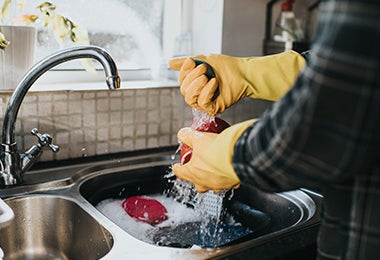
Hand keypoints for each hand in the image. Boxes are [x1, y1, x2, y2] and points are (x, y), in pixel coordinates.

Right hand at [169, 51, 305, 114]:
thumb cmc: (225, 66)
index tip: (193, 61)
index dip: (184, 72)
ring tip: (208, 76)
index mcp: (194, 84)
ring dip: (197, 85)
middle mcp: (198, 95)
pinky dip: (206, 91)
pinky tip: (214, 83)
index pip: (181, 82)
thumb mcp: (202, 60)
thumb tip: (169, 63)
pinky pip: (203, 103)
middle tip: (204, 68)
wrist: (242, 71)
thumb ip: (185, 63)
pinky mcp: (213, 108)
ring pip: (190, 99)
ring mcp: (205, 103)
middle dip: (192, 78)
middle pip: (184, 91)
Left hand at [172, 119, 256, 192]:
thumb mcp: (198, 138)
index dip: (177, 168)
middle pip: (196, 183)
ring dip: (212, 178)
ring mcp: (218, 186)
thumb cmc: (216, 150)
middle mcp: (204, 183)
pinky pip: (228, 183)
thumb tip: (182, 134)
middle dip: (196, 176)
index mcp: (192, 173)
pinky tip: (230, 168)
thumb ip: (188, 136)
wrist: (238, 156)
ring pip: (213, 185)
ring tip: (215, 168)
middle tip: (198, 168)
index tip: (177, 166)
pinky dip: (228, 177)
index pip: (180, 173)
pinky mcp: (232, 184)